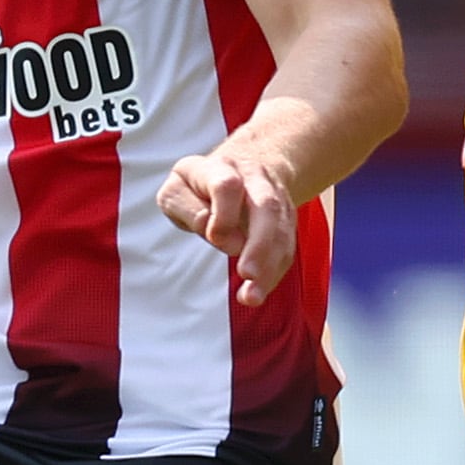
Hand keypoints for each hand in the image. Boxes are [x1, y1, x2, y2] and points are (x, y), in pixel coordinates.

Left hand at [157, 147, 297, 305]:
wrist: (242, 167)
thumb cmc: (198, 185)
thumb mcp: (177, 191)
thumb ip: (189, 210)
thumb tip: (219, 236)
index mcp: (221, 168)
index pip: (227, 186)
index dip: (222, 215)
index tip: (214, 237)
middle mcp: (254, 179)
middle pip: (266, 207)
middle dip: (259, 244)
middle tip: (247, 274)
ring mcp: (275, 198)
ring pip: (282, 230)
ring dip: (270, 267)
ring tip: (252, 297)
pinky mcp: (286, 220)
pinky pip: (286, 247)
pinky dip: (274, 272)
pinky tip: (258, 292)